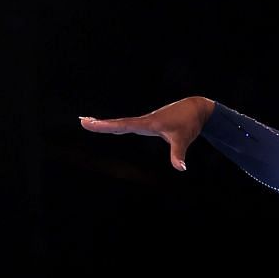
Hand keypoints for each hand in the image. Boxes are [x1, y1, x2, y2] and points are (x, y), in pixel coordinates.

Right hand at [78, 96, 214, 170]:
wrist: (195, 109)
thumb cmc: (189, 124)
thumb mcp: (184, 139)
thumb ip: (179, 154)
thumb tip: (180, 168)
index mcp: (148, 123)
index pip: (123, 125)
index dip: (106, 125)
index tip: (90, 122)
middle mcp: (144, 121)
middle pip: (118, 123)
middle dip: (101, 124)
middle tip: (82, 122)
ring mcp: (145, 122)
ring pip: (122, 123)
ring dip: (105, 124)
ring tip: (88, 122)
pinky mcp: (149, 124)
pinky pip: (129, 125)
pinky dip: (117, 126)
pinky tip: (112, 127)